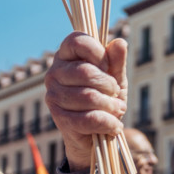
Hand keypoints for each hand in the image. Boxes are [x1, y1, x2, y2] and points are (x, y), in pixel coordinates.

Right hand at [44, 33, 127, 170]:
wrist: (95, 132)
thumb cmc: (104, 97)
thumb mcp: (114, 76)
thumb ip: (116, 60)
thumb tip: (120, 42)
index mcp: (66, 56)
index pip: (77, 41)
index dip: (98, 52)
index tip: (108, 66)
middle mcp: (54, 73)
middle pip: (85, 71)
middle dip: (109, 84)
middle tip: (115, 92)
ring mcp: (53, 96)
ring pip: (88, 96)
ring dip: (111, 105)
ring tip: (117, 108)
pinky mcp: (59, 119)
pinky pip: (89, 118)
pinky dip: (108, 122)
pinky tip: (115, 125)